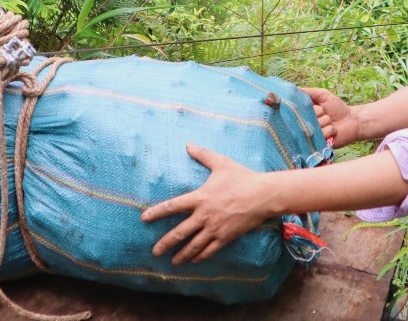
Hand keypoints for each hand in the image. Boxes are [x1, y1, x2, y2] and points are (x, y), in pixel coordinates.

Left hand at [140, 144, 273, 264]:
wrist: (263, 195)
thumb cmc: (242, 177)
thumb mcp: (221, 163)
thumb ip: (202, 155)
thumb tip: (188, 144)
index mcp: (200, 197)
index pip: (172, 206)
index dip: (156, 213)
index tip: (143, 219)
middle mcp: (204, 215)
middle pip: (179, 232)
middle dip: (165, 243)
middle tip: (154, 252)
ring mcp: (215, 228)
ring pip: (194, 245)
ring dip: (181, 255)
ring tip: (173, 262)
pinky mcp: (226, 236)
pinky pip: (210, 250)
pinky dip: (201, 256)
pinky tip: (194, 260)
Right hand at [301, 87, 358, 147]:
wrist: (352, 120)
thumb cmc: (337, 107)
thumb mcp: (323, 95)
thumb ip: (309, 92)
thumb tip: (293, 89)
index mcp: (305, 113)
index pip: (298, 110)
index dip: (309, 107)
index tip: (316, 106)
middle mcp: (307, 124)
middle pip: (306, 118)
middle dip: (319, 113)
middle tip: (325, 112)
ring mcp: (313, 135)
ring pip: (316, 126)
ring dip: (326, 122)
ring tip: (331, 122)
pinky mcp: (320, 143)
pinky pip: (323, 134)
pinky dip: (330, 130)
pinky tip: (334, 130)